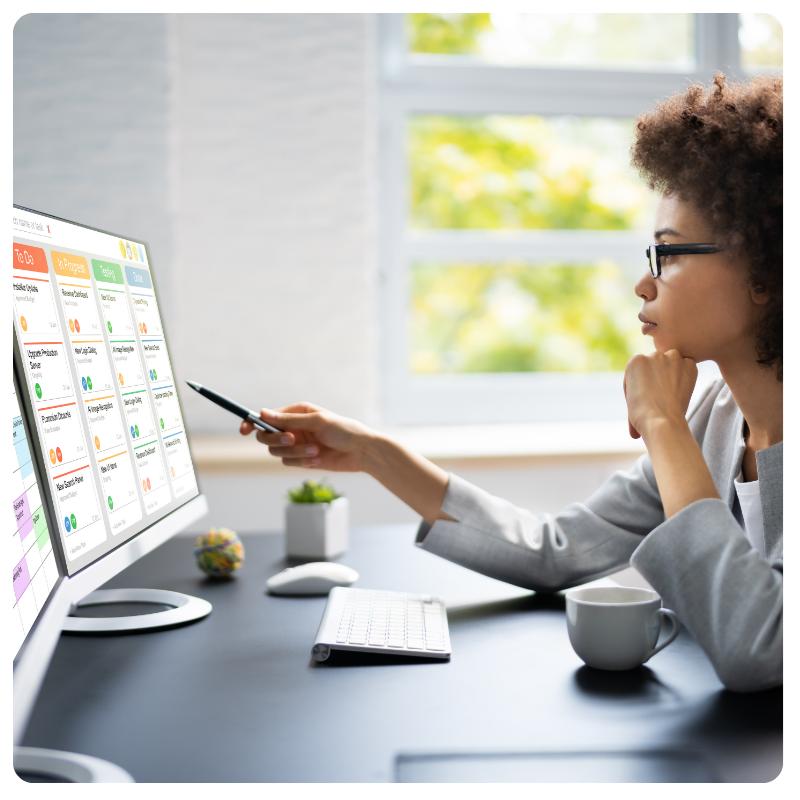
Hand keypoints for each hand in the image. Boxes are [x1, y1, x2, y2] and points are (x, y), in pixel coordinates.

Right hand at [239, 402, 372, 470]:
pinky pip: (289, 463)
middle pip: (266, 437)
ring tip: (316, 452)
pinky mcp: (302, 459)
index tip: (244, 431)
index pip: (265, 417)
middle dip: (277, 440)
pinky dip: (301, 462)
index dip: (252, 423)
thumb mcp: (317, 421)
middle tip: (293, 440)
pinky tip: (318, 459)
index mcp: (296, 412)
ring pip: (277, 453)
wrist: (362, 452)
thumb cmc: (344, 430)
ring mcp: (297, 444)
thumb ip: (289, 420)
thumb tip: (262, 414)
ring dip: (295, 453)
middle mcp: (293, 427)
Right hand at [623, 350, 697, 439]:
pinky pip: (689, 366)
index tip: (646, 393)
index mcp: (635, 361)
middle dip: (658, 375)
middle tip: (659, 393)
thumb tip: (649, 385)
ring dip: (672, 372)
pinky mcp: (689, 365)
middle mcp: (653, 355)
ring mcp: (672, 358)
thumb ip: (640, 381)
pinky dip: (687, 375)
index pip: (641, 367)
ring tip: (670, 392)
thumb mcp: (631, 393)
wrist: (660, 422)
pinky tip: (681, 389)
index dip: (643, 380)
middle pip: (656, 363)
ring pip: (673, 362)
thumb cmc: (641, 413)